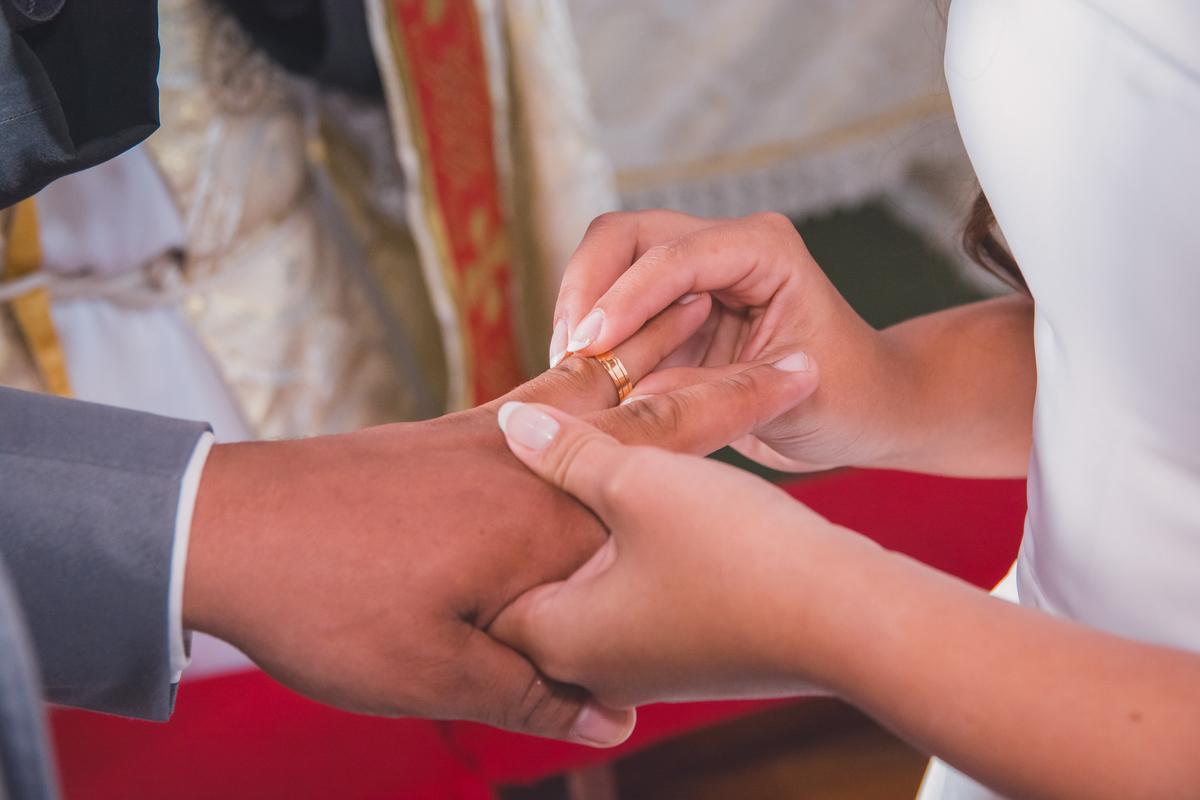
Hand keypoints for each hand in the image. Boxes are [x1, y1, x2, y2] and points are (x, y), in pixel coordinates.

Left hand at [182, 298, 817, 745]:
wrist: (234, 527)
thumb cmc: (336, 605)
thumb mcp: (441, 676)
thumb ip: (535, 693)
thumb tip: (606, 726)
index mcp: (553, 517)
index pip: (672, 452)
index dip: (741, 415)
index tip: (802, 383)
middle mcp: (533, 465)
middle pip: (646, 413)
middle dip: (718, 393)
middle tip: (779, 370)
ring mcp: (488, 441)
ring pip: (592, 397)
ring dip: (651, 379)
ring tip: (699, 358)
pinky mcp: (449, 437)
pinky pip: (537, 404)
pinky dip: (579, 392)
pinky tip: (583, 398)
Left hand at [488, 402, 851, 707]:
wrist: (853, 620)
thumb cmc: (737, 554)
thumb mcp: (638, 484)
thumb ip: (567, 454)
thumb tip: (514, 428)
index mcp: (558, 632)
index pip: (482, 581)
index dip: (479, 516)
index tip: (478, 471)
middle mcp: (589, 662)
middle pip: (530, 581)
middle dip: (526, 522)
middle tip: (518, 465)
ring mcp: (641, 661)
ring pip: (585, 583)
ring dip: (583, 531)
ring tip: (583, 471)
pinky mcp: (685, 649)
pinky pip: (629, 593)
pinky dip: (624, 550)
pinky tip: (640, 509)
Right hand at [550, 210, 1035, 476]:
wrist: (866, 410)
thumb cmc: (850, 398)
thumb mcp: (789, 404)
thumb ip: (710, 394)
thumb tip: (631, 395)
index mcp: (764, 248)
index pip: (674, 254)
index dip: (624, 297)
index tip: (588, 346)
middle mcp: (724, 247)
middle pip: (624, 236)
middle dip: (586, 290)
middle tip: (567, 356)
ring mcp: (694, 275)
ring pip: (607, 264)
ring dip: (579, 312)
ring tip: (567, 373)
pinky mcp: (673, 311)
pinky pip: (613, 308)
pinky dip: (590, 337)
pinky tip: (581, 380)